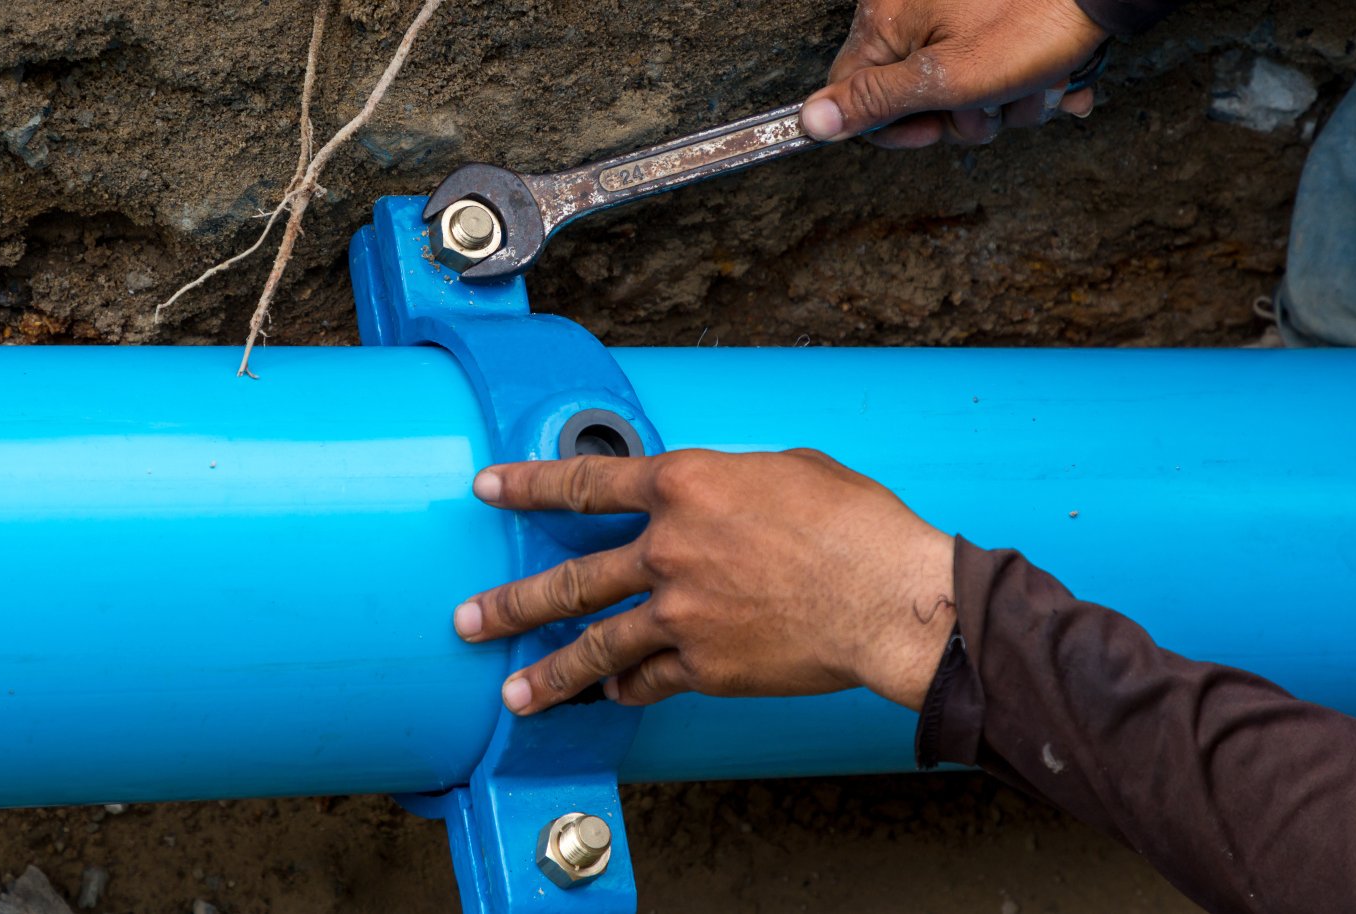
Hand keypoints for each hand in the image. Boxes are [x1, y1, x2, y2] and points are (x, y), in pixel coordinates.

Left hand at [453, 449, 957, 714]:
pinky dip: (629, 689)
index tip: (489, 488)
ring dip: (549, 672)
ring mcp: (681, 611)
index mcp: (683, 486)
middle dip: (512, 603)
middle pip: (569, 579)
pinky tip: (611, 696)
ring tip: (513, 691)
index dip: (528, 485)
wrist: (886, 595)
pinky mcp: (705, 664)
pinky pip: (652, 680)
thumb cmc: (853, 523)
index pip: (583, 483)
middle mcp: (667, 548)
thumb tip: (719, 496)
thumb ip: (731, 483)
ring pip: (595, 644)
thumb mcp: (786, 470)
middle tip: (469, 619)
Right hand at [800, 0, 1108, 148]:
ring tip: (1039, 80)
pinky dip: (1028, 82)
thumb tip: (811, 122)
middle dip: (966, 114)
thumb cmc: (1032, 22)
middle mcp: (915, 9)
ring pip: (965, 90)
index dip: (894, 126)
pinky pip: (996, 67)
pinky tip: (1055, 76)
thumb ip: (876, 102)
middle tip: (998, 99)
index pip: (853, 92)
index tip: (934, 128)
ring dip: (1009, 103)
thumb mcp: (948, 78)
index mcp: (888, 19)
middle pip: (915, 97)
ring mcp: (958, 12)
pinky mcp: (996, 17)